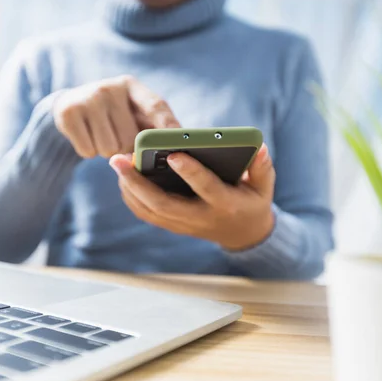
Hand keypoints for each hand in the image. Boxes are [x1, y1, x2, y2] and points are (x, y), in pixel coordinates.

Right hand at [53, 75, 179, 157]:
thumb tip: (176, 146)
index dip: (168, 125)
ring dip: (107, 151)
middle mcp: (109, 88)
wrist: (69, 104)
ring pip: (109, 149)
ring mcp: (87, 99)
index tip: (180, 140)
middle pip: (130, 139)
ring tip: (100, 135)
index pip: (156, 105)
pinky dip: (89, 151)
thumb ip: (152, 126)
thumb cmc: (111, 114)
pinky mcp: (68, 113)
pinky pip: (88, 151)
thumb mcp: (131, 110)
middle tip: (117, 137)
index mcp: (131, 85)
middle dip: (126, 148)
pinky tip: (86, 136)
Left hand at [109, 144, 275, 249]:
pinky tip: (122, 177)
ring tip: (117, 163)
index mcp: (225, 204)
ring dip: (129, 188)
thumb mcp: (264, 185)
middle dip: (138, 181)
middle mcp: (199, 217)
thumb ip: (261, 166)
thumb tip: (257, 146)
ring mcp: (183, 225)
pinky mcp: (172, 226)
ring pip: (149, 210)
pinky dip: (131, 197)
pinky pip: (146, 214)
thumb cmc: (251, 200)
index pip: (206, 187)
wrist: (242, 233)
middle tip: (119, 158)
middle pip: (163, 203)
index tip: (174, 154)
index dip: (191, 172)